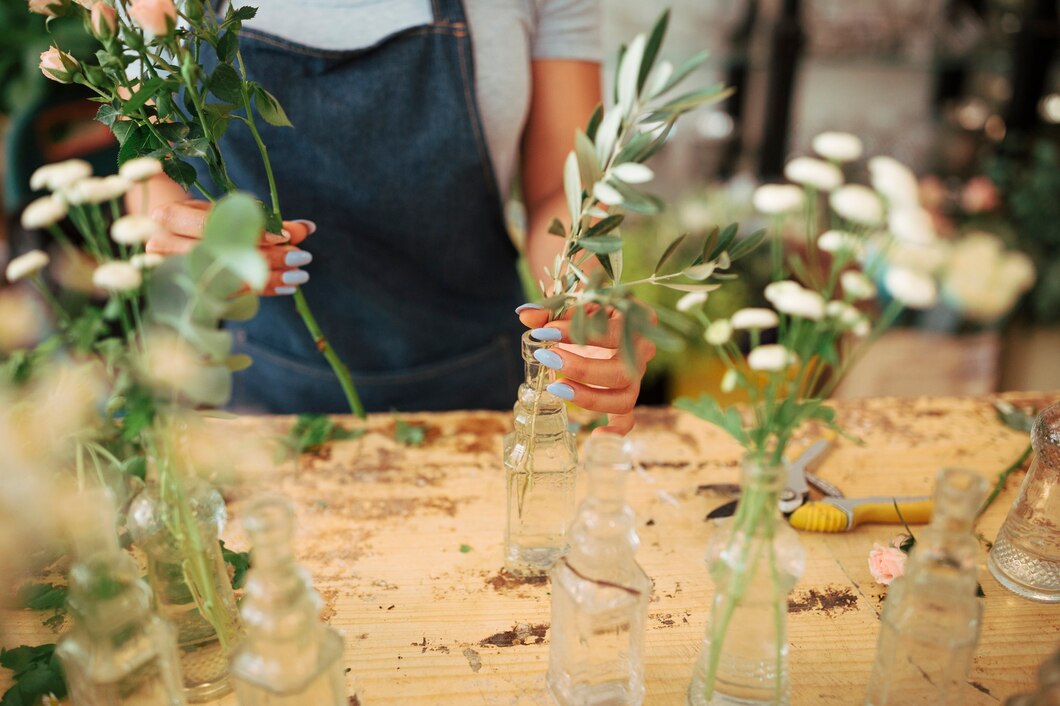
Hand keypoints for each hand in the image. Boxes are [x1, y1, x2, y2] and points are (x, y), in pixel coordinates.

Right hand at [145, 199, 315, 295]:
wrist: (166, 236)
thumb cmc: (201, 219)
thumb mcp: (226, 212)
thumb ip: (265, 220)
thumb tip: (308, 228)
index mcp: (169, 217)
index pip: (213, 225)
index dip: (249, 232)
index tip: (285, 238)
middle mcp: (164, 247)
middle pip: (224, 255)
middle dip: (267, 257)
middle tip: (302, 257)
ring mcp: (173, 274)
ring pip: (228, 279)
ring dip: (268, 277)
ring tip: (299, 275)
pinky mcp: (187, 293)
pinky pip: (231, 295)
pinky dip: (261, 290)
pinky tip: (285, 287)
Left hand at [516, 304, 655, 435]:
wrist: (599, 319)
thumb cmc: (588, 310)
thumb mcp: (572, 304)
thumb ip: (550, 310)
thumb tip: (526, 315)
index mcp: (637, 319)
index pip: (611, 330)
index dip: (577, 332)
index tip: (546, 331)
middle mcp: (643, 350)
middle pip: (622, 369)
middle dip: (582, 368)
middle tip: (548, 358)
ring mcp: (636, 377)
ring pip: (624, 398)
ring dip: (589, 397)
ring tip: (556, 388)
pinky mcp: (625, 396)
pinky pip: (627, 419)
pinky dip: (614, 431)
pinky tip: (594, 437)